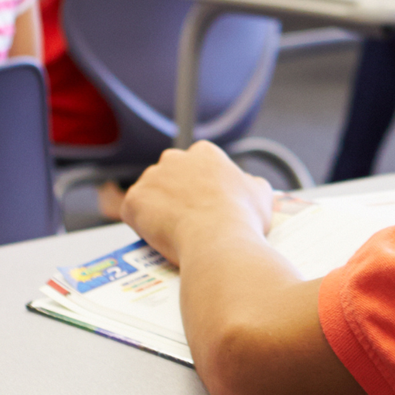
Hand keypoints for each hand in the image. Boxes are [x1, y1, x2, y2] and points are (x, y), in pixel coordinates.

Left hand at [120, 141, 275, 267]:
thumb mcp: (261, 194)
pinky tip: (156, 237)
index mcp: (204, 153)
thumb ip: (249, 184)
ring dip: (156, 208)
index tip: (204, 202)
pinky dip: (141, 225)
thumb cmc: (242, 219)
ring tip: (172, 232)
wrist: (219, 241)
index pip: (196, 164)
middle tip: (188, 217)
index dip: (200, 185)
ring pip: (149, 193)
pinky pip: (133, 212)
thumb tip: (248, 185)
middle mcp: (174, 158)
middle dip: (175, 192)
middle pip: (169, 174)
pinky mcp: (133, 200)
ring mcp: (151, 178)